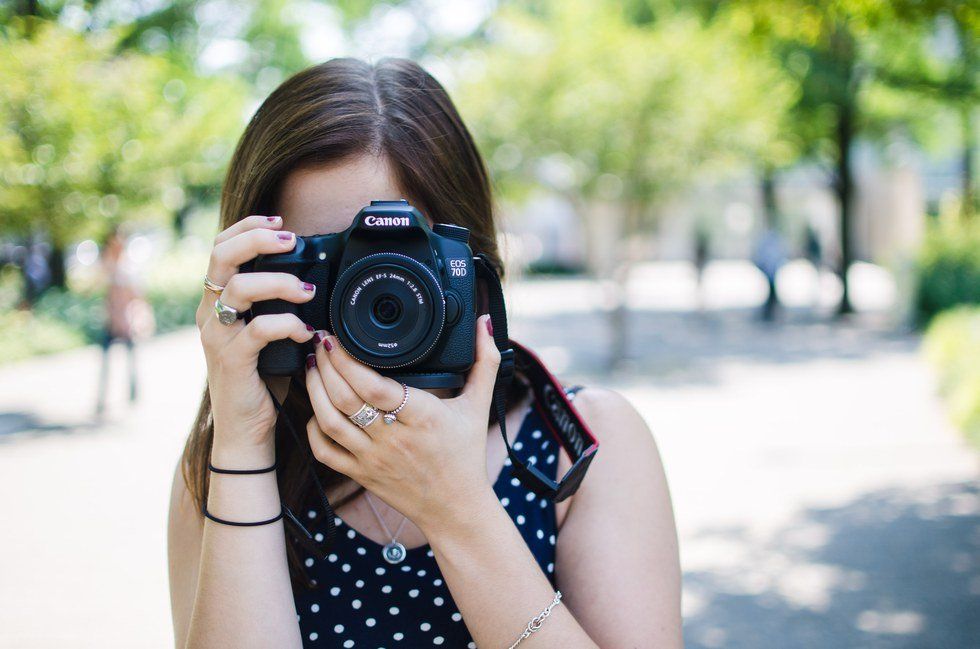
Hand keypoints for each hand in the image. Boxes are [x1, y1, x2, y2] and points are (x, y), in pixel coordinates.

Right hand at [196, 215, 316, 456]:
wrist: (246, 428)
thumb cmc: (263, 378)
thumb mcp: (269, 333)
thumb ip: (278, 306)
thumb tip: (313, 279)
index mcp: (217, 301)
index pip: (220, 248)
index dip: (247, 227)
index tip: (279, 222)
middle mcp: (210, 313)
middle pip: (221, 256)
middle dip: (257, 240)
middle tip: (291, 241)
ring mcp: (217, 336)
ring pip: (239, 288)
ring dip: (278, 282)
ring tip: (308, 291)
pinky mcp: (231, 360)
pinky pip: (258, 329)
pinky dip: (286, 324)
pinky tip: (306, 331)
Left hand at [304, 314, 500, 530]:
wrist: (456, 509)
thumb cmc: (466, 455)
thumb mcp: (479, 405)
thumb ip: (484, 361)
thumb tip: (484, 322)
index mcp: (422, 417)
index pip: (374, 386)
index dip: (347, 360)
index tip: (336, 337)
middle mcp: (393, 438)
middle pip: (345, 398)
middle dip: (325, 365)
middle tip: (319, 341)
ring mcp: (373, 458)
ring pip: (329, 422)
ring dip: (314, 390)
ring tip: (312, 365)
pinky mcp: (360, 475)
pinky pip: (324, 452)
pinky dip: (312, 428)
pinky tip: (315, 406)